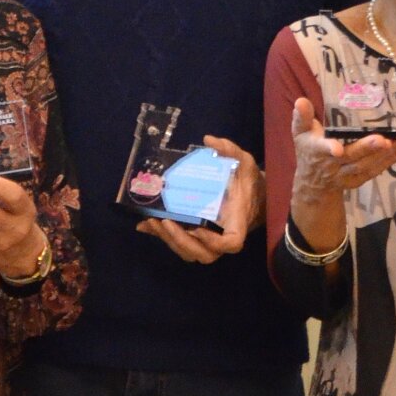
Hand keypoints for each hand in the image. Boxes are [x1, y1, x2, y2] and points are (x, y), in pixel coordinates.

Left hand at [136, 133, 263, 264]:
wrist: (251, 194)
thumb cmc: (247, 181)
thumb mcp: (243, 162)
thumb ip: (230, 150)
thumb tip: (209, 140)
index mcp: (237, 221)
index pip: (232, 243)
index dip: (215, 242)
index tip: (199, 227)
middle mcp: (223, 234)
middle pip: (205, 254)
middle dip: (182, 242)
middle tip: (165, 221)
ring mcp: (209, 238)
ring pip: (190, 252)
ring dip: (169, 241)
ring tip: (152, 221)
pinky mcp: (197, 235)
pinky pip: (180, 244)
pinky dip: (162, 236)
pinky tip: (145, 224)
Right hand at [286, 97, 394, 251]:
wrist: (312, 183)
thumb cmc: (308, 150)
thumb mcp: (300, 133)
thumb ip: (302, 117)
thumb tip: (301, 101)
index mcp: (317, 151)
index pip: (322, 149)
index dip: (330, 149)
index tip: (337, 150)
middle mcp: (330, 165)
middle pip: (350, 157)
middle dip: (365, 149)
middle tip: (382, 140)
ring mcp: (343, 176)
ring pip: (363, 167)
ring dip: (379, 157)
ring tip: (393, 143)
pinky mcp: (354, 182)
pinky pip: (369, 174)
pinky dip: (383, 165)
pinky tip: (395, 153)